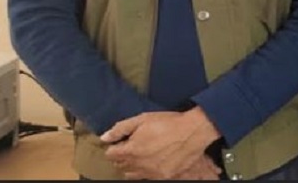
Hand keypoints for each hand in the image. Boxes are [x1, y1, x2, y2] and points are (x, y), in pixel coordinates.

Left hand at [101, 108, 220, 179]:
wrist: (193, 132)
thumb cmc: (168, 123)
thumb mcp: (142, 119)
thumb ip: (121, 129)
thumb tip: (104, 138)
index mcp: (130, 150)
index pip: (110, 154)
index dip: (115, 146)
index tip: (122, 141)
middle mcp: (137, 165)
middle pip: (119, 165)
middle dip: (122, 156)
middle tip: (132, 146)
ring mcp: (150, 173)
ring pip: (131, 174)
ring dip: (132, 166)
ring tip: (141, 155)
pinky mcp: (163, 176)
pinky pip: (147, 177)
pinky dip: (146, 171)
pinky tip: (153, 161)